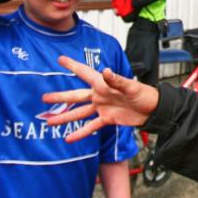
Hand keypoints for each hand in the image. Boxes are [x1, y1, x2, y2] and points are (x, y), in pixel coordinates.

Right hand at [41, 56, 159, 141]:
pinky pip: (91, 126)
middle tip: (44, 98)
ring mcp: (102, 107)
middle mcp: (99, 95)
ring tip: (49, 121)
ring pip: (79, 113)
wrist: (153, 110)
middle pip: (76, 96)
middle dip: (60, 97)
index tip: (60, 59)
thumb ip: (116, 80)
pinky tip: (68, 138)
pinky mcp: (107, 119)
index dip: (72, 66)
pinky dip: (80, 132)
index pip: (84, 73)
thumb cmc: (143, 94)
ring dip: (65, 117)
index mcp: (103, 84)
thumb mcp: (130, 86)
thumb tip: (105, 71)